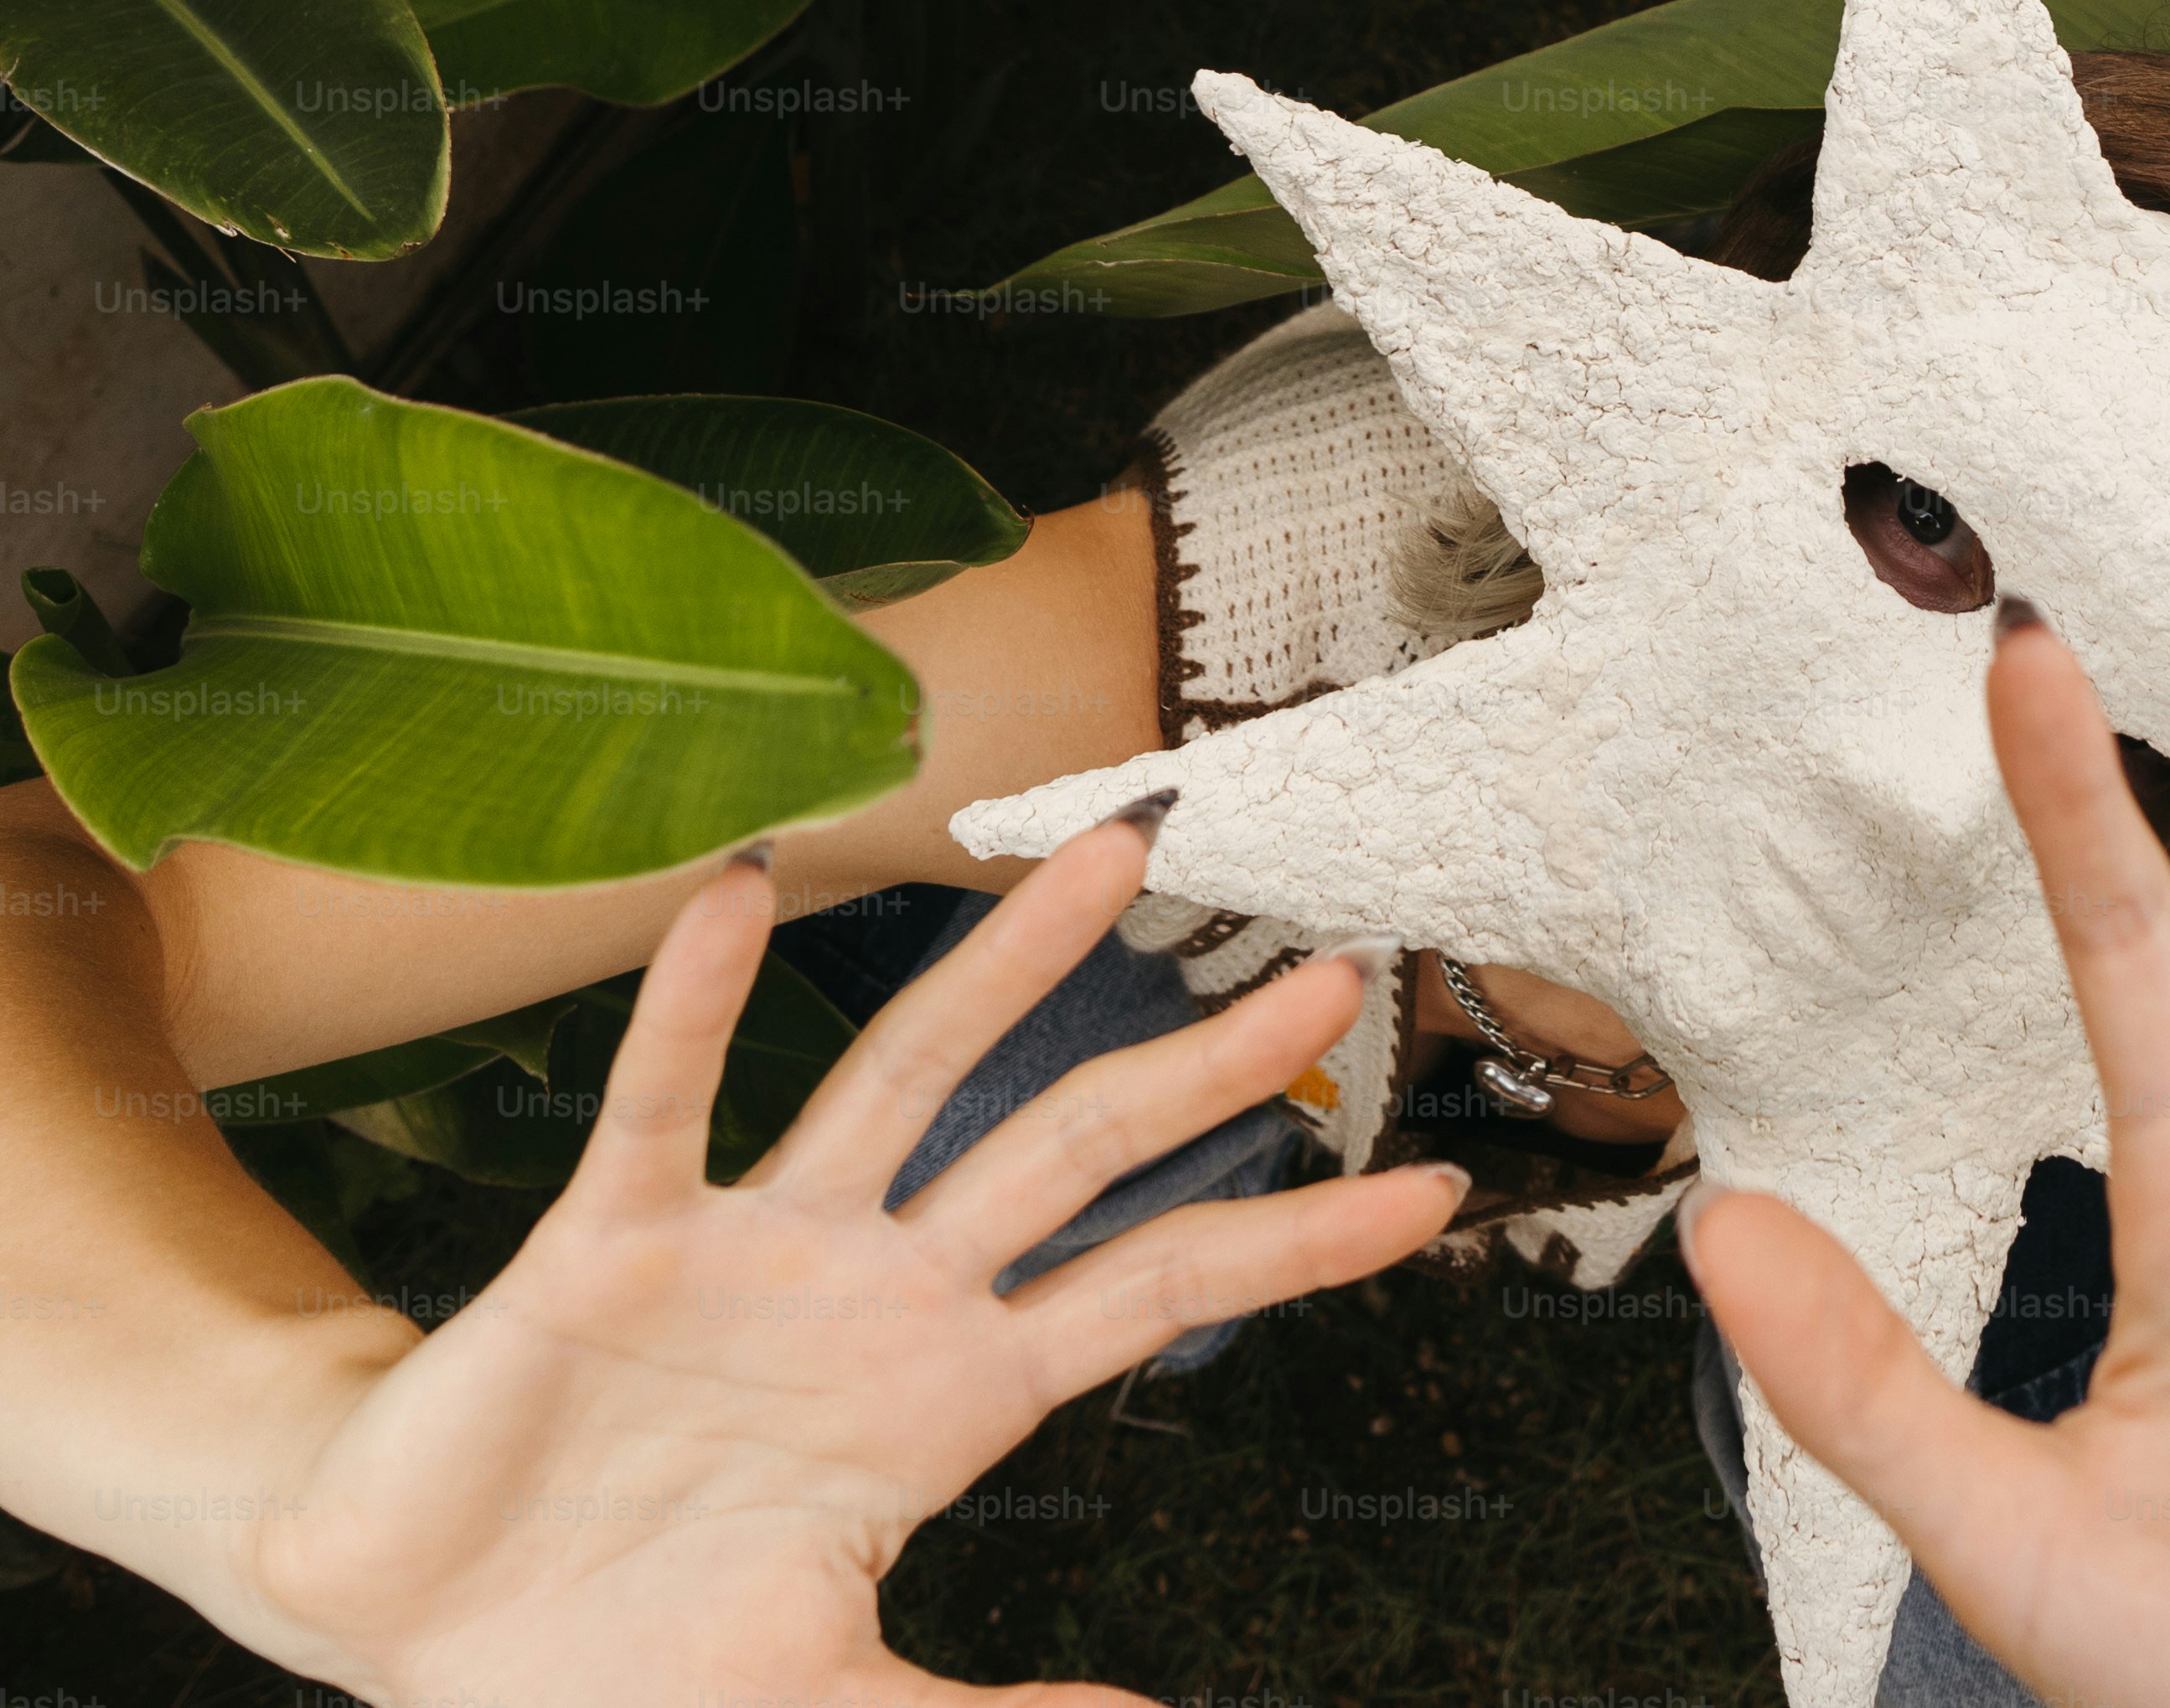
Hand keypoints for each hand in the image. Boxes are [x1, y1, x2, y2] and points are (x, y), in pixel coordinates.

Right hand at [237, 812, 1464, 1707]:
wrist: (428, 1640)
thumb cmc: (624, 1661)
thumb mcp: (836, 1700)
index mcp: (953, 1391)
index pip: (1165, 1286)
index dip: (1299, 1241)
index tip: (1435, 1191)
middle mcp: (881, 1289)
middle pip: (1079, 1145)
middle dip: (1205, 1057)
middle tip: (1342, 962)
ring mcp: (755, 1251)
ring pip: (912, 1075)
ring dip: (1010, 964)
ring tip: (1113, 852)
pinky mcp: (610, 1246)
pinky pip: (666, 1105)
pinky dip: (696, 1001)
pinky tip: (741, 892)